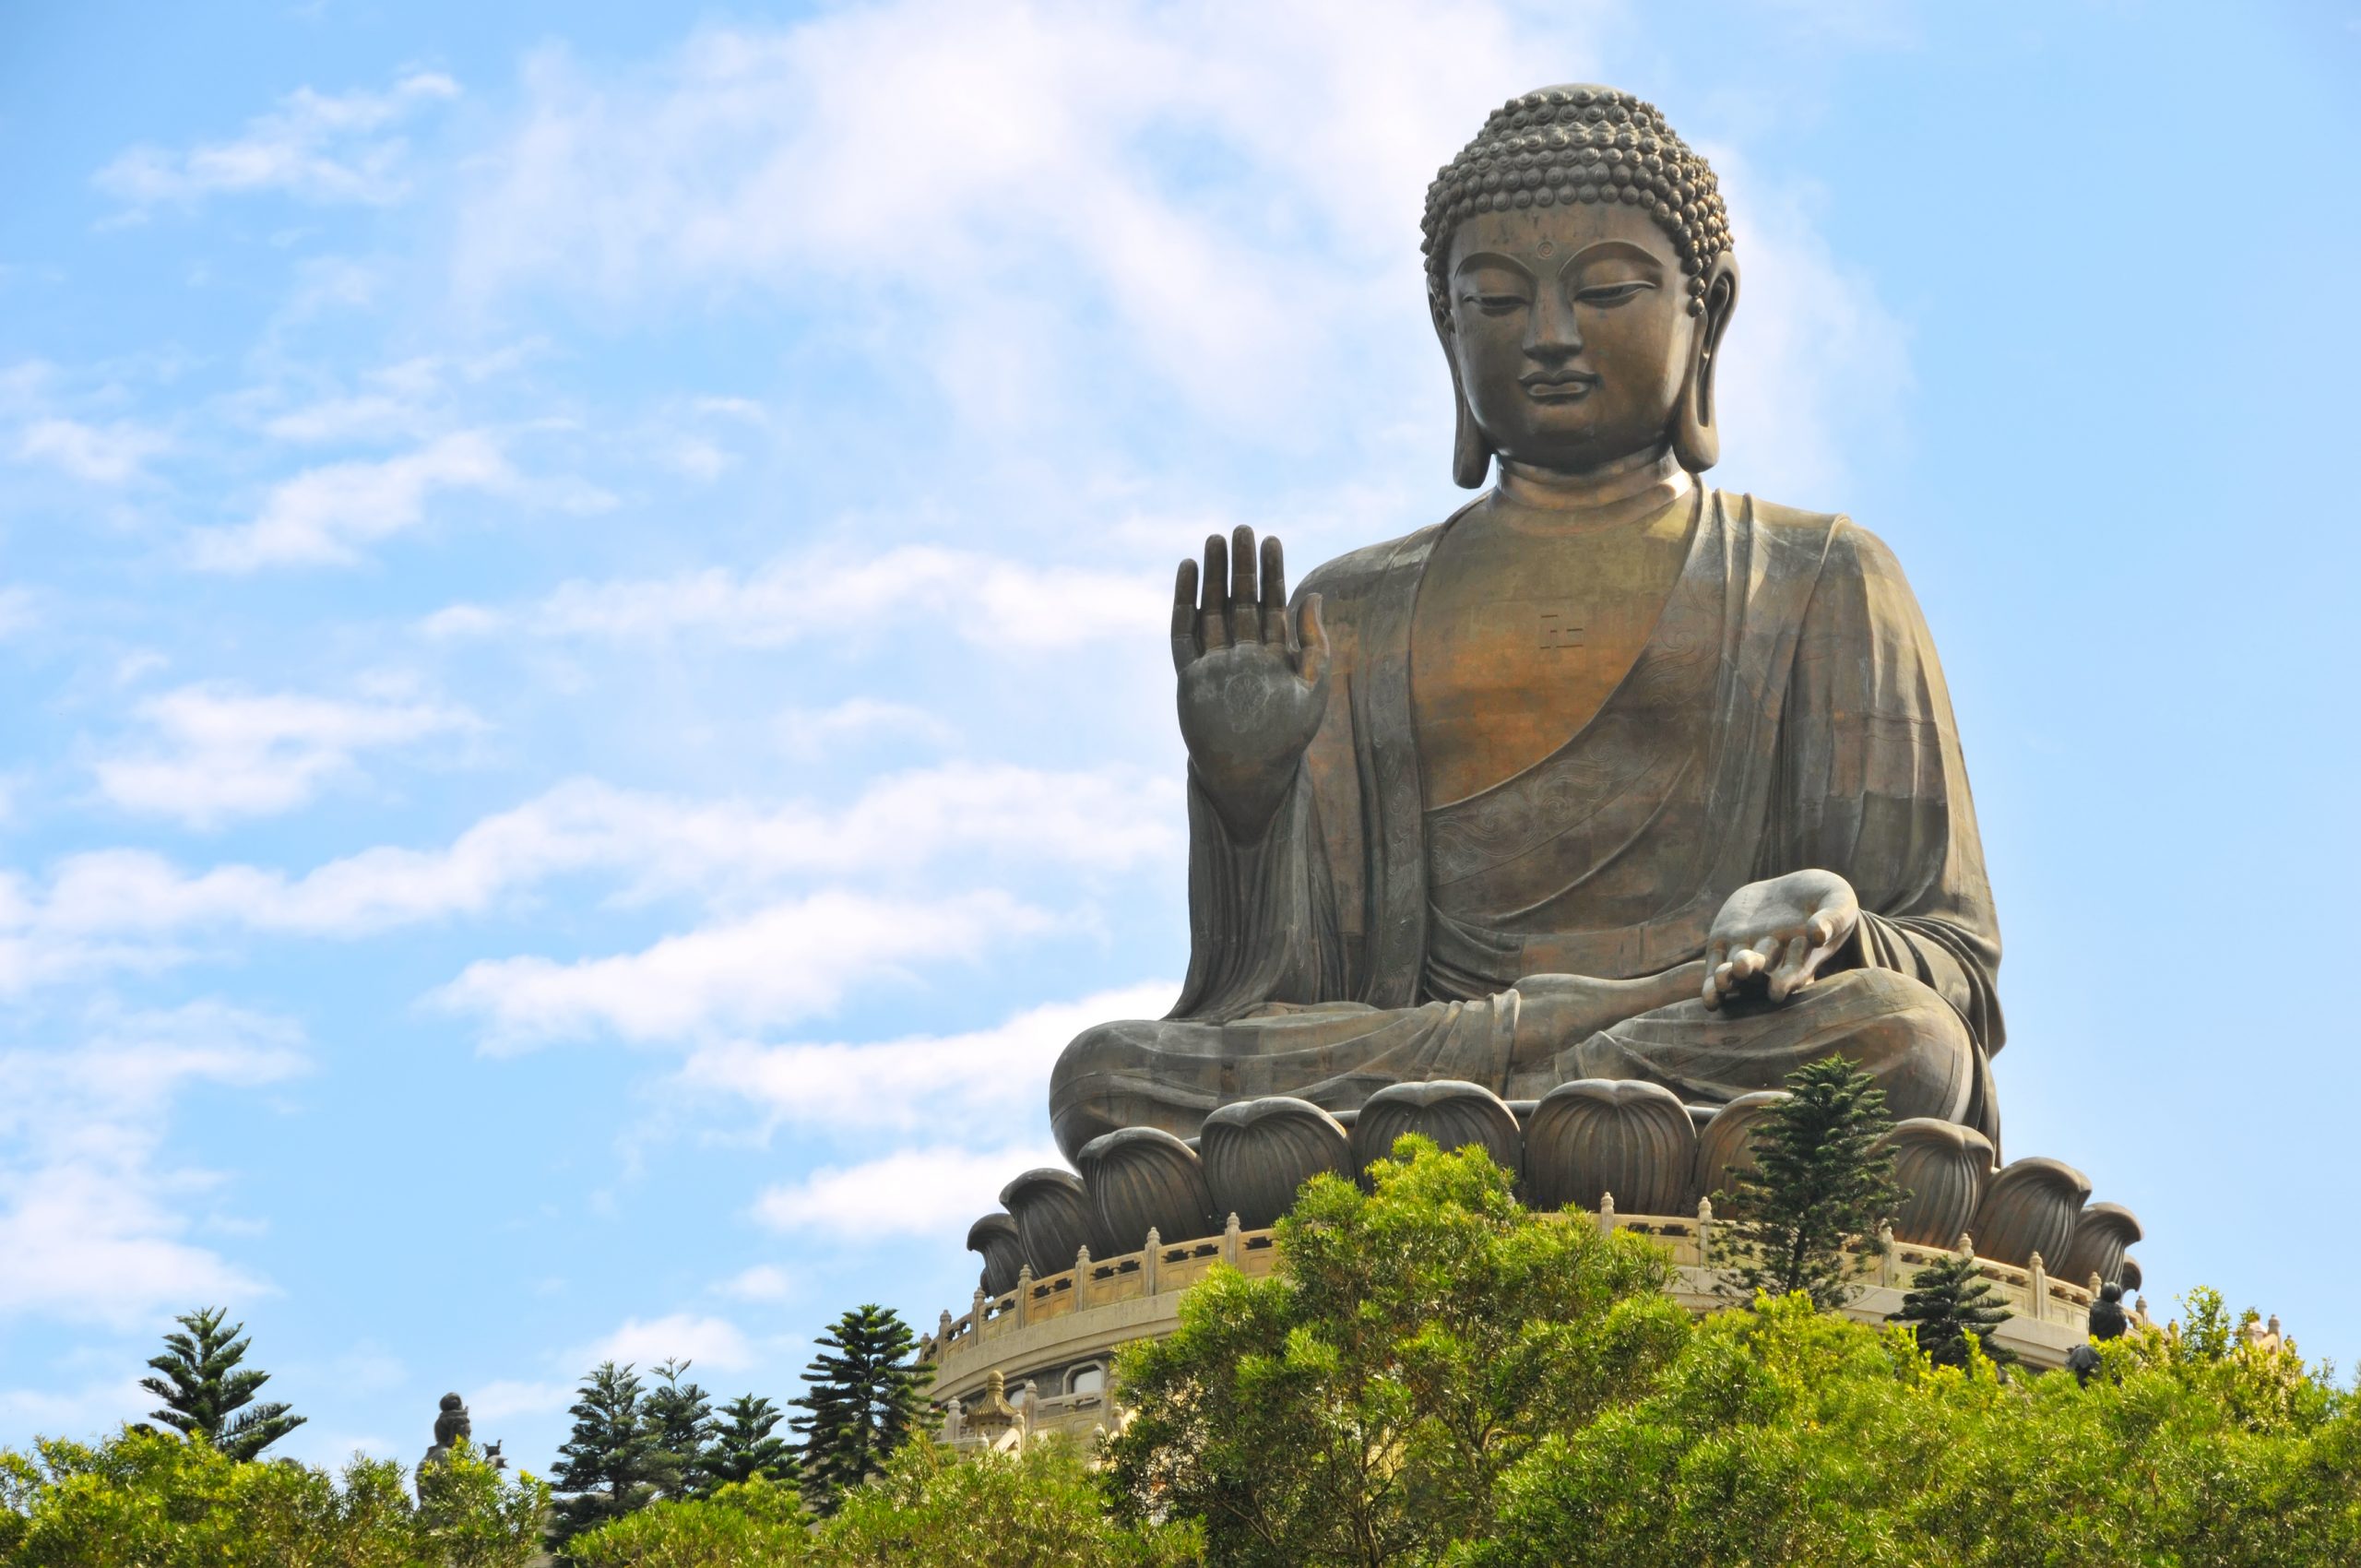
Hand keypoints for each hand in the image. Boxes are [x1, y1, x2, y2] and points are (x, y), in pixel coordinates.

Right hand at [1173, 524, 1329, 838]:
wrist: (1252, 776)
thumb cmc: (1288, 739)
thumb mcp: (1313, 688)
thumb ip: (1315, 643)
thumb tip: (1314, 595)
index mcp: (1273, 656)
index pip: (1272, 604)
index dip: (1272, 572)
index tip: (1272, 539)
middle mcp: (1243, 654)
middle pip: (1240, 600)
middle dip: (1241, 566)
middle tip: (1242, 529)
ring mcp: (1215, 663)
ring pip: (1211, 609)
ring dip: (1212, 576)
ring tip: (1214, 540)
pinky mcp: (1190, 675)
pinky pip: (1183, 632)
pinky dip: (1183, 602)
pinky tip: (1187, 572)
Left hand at [1701, 869, 1859, 1007]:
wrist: (1792, 889)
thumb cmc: (1824, 898)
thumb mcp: (1838, 901)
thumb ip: (1832, 918)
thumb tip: (1818, 933)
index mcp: (1803, 955)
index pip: (1794, 972)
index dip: (1786, 980)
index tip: (1777, 989)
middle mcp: (1773, 961)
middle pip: (1762, 972)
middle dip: (1753, 973)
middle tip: (1745, 969)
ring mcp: (1747, 953)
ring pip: (1736, 971)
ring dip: (1729, 978)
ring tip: (1723, 980)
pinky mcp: (1725, 943)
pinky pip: (1716, 965)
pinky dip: (1711, 984)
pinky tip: (1709, 999)